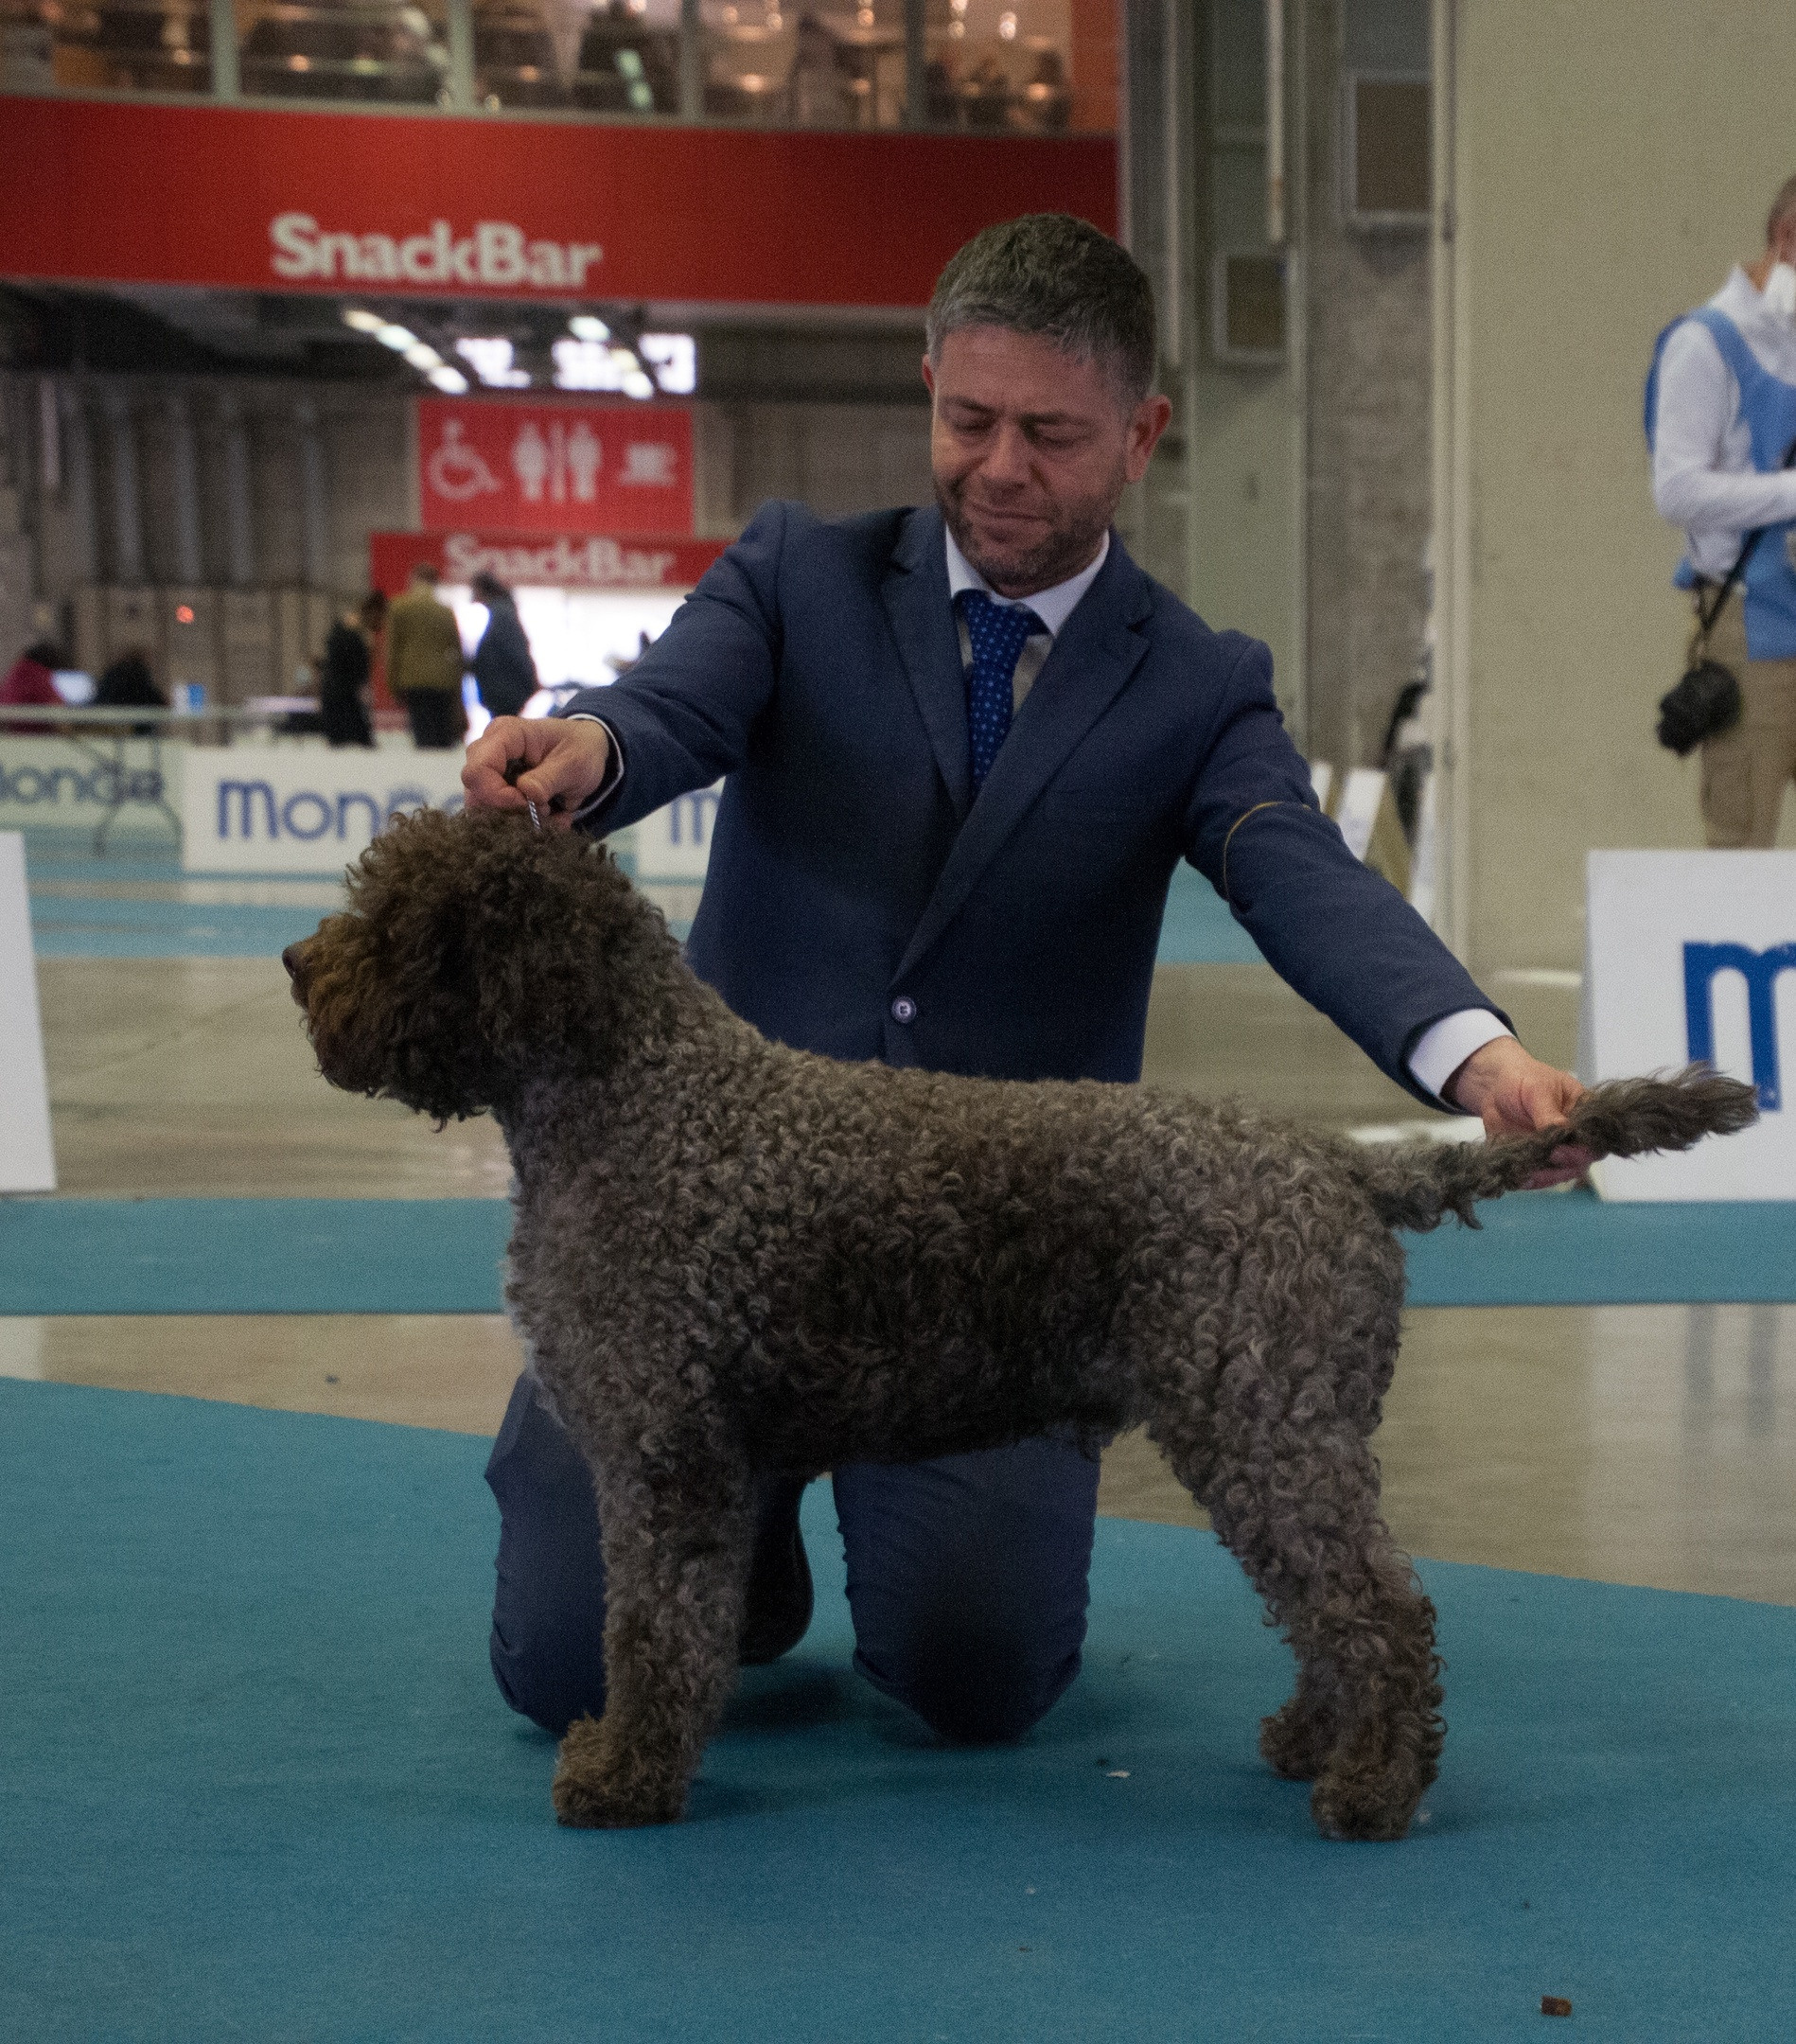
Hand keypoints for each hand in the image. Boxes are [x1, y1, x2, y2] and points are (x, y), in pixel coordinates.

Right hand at [462, 716, 608, 829]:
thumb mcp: (574, 762)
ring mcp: (490, 772)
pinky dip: (524, 823)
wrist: (589, 752)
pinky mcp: (497, 790)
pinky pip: (498, 815)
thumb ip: (549, 778)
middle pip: (475, 792)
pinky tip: (551, 816)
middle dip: (508, 810)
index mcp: (505, 734)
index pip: (477, 770)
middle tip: (543, 809)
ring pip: (484, 808)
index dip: (497, 795)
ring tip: (552, 813)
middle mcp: (489, 751)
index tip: (527, 804)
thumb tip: (526, 794)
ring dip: (519, 820)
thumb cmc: (581, 748)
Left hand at [1446, 1038, 1590, 1188]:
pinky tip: (1517, 1178)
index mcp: (1583, 1114)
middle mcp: (1574, 1136)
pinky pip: (1536, 1176)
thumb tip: (1563, 1129)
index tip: (1559, 1150)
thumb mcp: (1537, 1090)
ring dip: (1544, 1177)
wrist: (1494, 1087)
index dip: (1582, 1150)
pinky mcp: (1536, 1159)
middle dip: (1562, 1166)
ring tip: (1526, 1175)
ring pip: (1559, 1173)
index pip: (1594, 1139)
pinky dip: (1528, 1180)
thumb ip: (1549, 1112)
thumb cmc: (1523, 1079)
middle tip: (1539, 1163)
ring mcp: (1555, 1150)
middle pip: (1579, 1162)